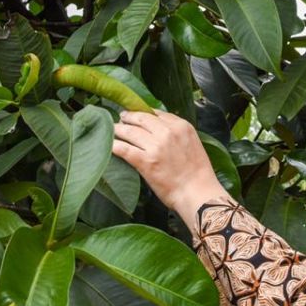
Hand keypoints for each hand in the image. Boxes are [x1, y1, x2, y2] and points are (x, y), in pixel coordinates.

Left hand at [112, 110, 227, 227]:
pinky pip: (123, 149)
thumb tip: (160, 129)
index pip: (157, 113)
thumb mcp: (193, 143)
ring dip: (118, 129)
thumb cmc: (197, 173)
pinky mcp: (145, 161)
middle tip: (121, 118)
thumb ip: (177, 134)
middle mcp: (167, 132)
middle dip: (128, 117)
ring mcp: (155, 146)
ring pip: (130, 131)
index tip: (137, 114)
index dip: (144, 112)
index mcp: (181, 126)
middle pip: (141, 118)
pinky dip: (113, 145)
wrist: (197, 193)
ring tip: (111, 129)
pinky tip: (107, 145)